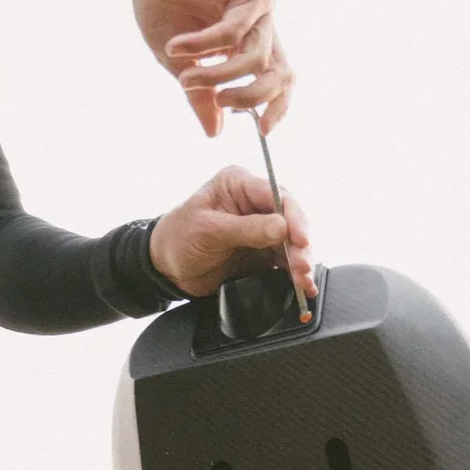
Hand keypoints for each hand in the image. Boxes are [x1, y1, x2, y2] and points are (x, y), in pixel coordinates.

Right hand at [131, 0, 293, 137]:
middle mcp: (261, 30)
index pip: (279, 83)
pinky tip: (177, 48)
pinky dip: (203, 45)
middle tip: (221, 103)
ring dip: (217, 75)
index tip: (261, 130)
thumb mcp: (182, 67)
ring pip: (255, 57)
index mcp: (250, 48)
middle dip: (253, 97)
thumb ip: (201, 97)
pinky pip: (234, 30)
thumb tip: (215, 133)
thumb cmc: (165, 13)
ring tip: (185, 77)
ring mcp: (260, 10)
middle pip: (281, 74)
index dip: (277, 108)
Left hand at [150, 166, 317, 298]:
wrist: (165, 267)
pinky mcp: (262, 251)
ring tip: (303, 280)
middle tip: (302, 264)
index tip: (300, 238)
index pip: (276, 194)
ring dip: (300, 261)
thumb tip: (282, 227)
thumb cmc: (178, 238)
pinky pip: (284, 260)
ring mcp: (261, 228)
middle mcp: (254, 203)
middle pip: (290, 218)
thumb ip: (247, 229)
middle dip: (299, 243)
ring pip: (291, 242)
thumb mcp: (210, 231)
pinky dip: (294, 273)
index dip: (293, 216)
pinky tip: (303, 286)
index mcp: (238, 184)